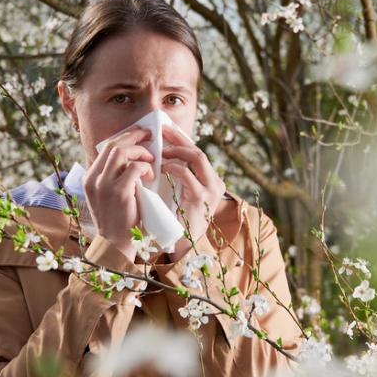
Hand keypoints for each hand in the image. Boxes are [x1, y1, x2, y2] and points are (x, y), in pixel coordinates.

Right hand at [83, 126, 153, 260]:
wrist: (115, 244)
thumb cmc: (117, 220)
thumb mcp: (107, 195)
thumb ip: (113, 177)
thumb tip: (131, 157)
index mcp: (89, 178)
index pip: (106, 148)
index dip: (124, 138)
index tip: (138, 135)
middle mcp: (93, 179)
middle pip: (113, 145)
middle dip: (133, 137)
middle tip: (149, 135)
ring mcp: (104, 186)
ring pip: (122, 152)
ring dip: (140, 152)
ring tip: (151, 160)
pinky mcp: (119, 192)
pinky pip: (134, 168)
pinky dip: (145, 168)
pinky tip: (151, 176)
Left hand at [160, 125, 225, 262]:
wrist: (182, 247)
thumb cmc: (177, 221)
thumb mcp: (181, 195)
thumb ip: (178, 178)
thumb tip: (163, 154)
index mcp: (211, 181)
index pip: (197, 153)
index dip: (182, 139)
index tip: (166, 129)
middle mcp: (215, 184)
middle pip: (198, 151)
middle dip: (178, 139)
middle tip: (161, 132)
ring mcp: (210, 191)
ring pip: (197, 158)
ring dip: (176, 150)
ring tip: (160, 150)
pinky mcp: (201, 199)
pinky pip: (186, 174)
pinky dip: (173, 167)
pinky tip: (162, 167)